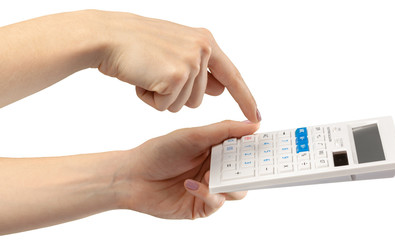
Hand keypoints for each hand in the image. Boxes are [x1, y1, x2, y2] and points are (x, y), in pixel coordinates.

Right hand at [97, 11, 259, 121]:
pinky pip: (166, 107)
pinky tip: (141, 79)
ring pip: (183, 105)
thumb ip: (201, 69)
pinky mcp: (176, 76)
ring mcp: (191, 62)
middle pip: (199, 99)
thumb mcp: (176, 51)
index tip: (255, 116)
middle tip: (155, 72)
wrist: (108, 36)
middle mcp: (203, 49)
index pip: (232, 76)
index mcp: (206, 42)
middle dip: (175, 95)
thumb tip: (220, 90)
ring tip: (147, 74)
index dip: (244, 98)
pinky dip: (150, 99)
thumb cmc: (137, 45)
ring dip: (162, 97)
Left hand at [118, 120, 258, 218]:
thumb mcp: (194, 135)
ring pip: (236, 191)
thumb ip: (224, 130)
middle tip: (251, 165)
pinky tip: (190, 184)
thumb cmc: (160, 151)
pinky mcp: (200, 206)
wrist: (132, 177)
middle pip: (245, 172)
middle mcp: (216, 169)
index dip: (256, 148)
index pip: (244, 149)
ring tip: (210, 175)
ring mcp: (210, 188)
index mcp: (216, 149)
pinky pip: (216, 203)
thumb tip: (254, 124)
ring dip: (228, 183)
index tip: (269, 146)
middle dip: (249, 169)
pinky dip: (207, 193)